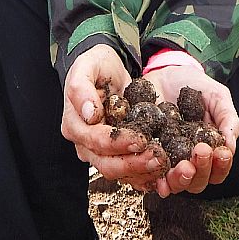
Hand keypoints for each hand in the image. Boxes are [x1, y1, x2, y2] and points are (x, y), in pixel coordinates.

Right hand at [62, 44, 167, 190]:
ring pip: (118, 170)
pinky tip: (161, 173)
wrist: (107, 68)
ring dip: (140, 171)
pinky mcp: (116, 150)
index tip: (141, 139)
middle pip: (106, 163)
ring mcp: (100, 149)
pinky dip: (143, 173)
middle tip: (157, 157)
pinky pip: (128, 169)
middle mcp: (85, 142)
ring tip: (163, 164)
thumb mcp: (86, 67)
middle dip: (132, 163)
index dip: (117, 142)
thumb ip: (81, 88)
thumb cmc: (95, 66)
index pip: (94, 140)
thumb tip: (89, 113)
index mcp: (75, 124)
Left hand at [144, 63, 238, 197]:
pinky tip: (159, 179)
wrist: (164, 73)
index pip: (219, 169)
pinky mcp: (147, 155)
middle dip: (202, 170)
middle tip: (200, 151)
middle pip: (199, 182)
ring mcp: (167, 160)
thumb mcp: (217, 96)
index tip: (220, 152)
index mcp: (209, 148)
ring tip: (182, 166)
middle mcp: (189, 159)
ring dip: (181, 180)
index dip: (221, 165)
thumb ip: (228, 118)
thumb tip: (230, 147)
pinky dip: (155, 181)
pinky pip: (149, 176)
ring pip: (177, 184)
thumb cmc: (195, 85)